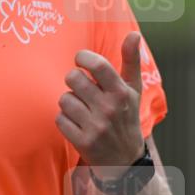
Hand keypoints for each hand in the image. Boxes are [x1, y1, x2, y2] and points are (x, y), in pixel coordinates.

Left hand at [55, 32, 144, 170]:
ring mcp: (96, 127)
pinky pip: (59, 119)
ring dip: (69, 102)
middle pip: (73, 79)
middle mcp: (109, 109)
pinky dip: (64, 120)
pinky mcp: (82, 142)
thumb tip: (134, 34)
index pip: (98, 65)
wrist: (125, 160)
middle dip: (73, 81)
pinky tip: (77, 124)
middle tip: (80, 88)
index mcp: (121, 93)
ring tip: (81, 109)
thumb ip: (131, 60)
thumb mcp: (133, 90)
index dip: (83, 57)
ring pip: (64, 99)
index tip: (80, 59)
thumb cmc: (126, 117)